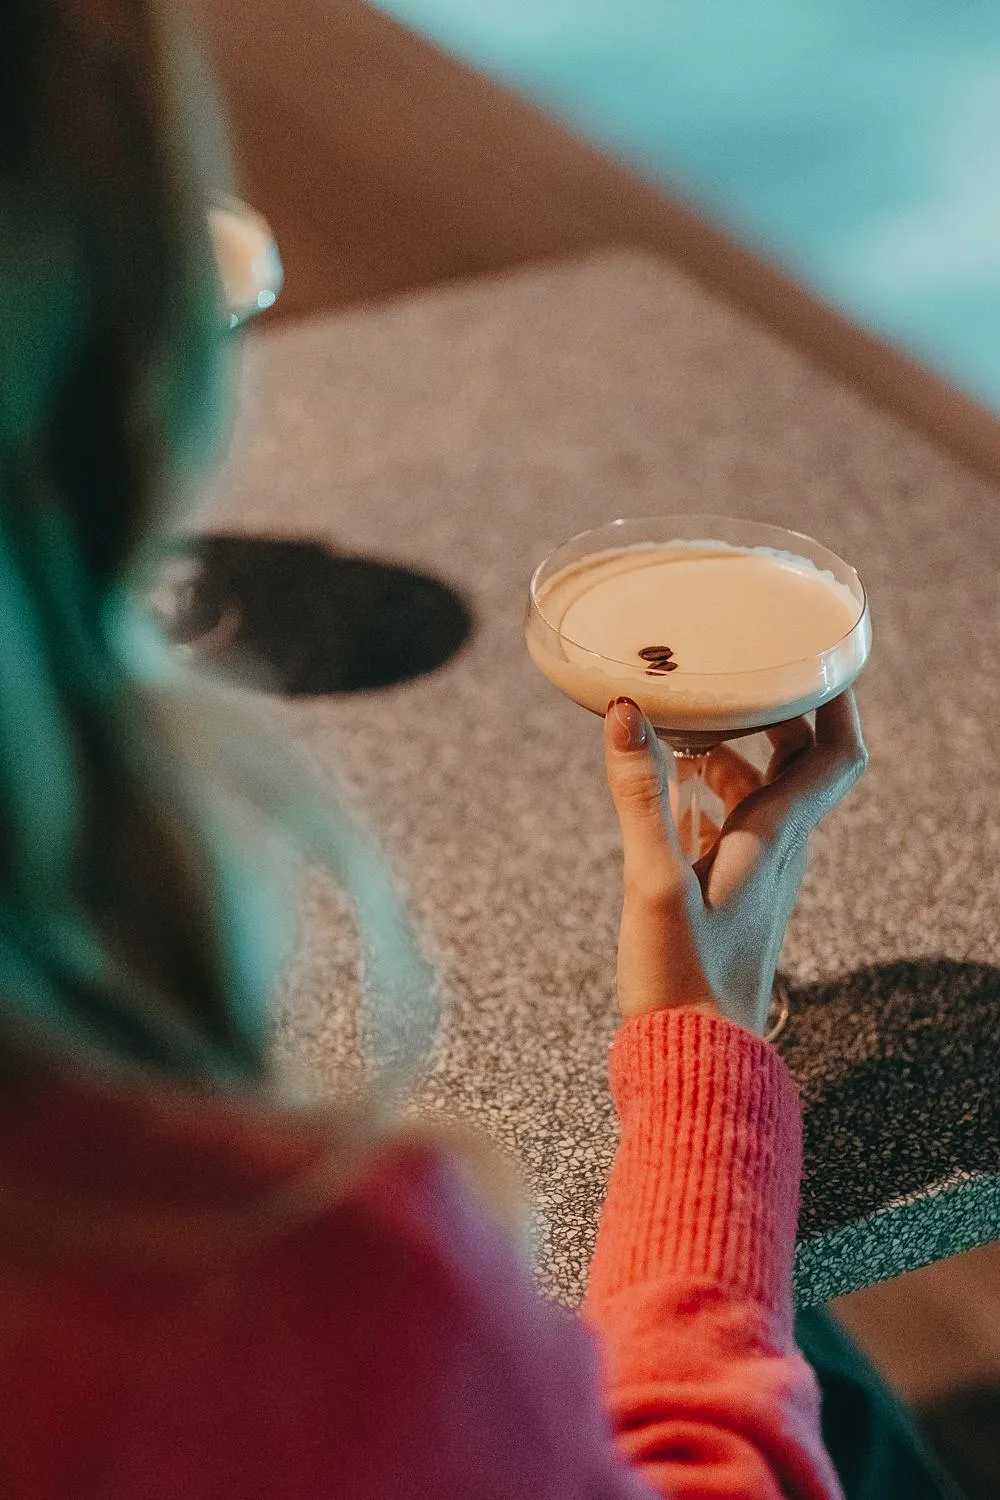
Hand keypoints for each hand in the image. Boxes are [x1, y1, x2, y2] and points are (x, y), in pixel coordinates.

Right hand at [603, 692, 867, 1034]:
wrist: (694, 1060)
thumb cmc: (682, 982)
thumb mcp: (654, 883)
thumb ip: (640, 797)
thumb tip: (627, 712)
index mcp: (775, 837)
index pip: (835, 753)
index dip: (836, 699)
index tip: (816, 651)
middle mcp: (775, 849)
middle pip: (796, 761)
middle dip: (769, 710)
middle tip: (729, 670)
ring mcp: (752, 874)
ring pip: (758, 790)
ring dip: (729, 748)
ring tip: (681, 717)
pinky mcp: (724, 896)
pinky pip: (726, 826)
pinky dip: (703, 793)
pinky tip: (668, 785)